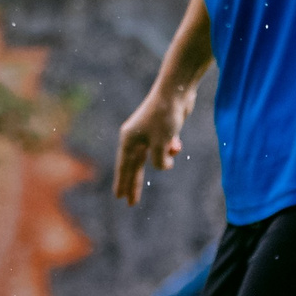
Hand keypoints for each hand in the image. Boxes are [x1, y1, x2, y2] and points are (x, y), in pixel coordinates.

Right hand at [114, 80, 194, 206]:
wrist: (175, 92)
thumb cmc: (164, 117)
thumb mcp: (162, 145)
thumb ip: (160, 161)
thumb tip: (164, 166)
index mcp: (129, 141)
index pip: (125, 168)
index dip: (124, 184)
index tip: (119, 198)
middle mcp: (134, 138)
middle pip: (134, 167)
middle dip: (134, 185)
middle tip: (131, 203)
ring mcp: (148, 134)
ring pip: (151, 158)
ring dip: (160, 163)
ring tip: (159, 171)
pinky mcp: (161, 131)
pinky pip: (165, 148)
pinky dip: (171, 149)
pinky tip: (177, 142)